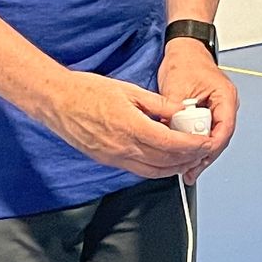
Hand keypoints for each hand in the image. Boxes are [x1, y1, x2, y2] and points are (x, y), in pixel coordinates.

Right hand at [46, 68, 213, 179]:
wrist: (57, 101)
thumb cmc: (87, 91)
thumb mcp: (128, 90)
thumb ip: (157, 105)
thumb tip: (179, 112)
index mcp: (131, 127)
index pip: (171, 144)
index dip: (192, 146)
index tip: (204, 143)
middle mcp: (124, 147)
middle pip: (165, 162)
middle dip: (188, 158)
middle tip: (201, 151)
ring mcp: (114, 157)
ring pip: (153, 172)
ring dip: (173, 168)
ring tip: (187, 159)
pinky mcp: (107, 160)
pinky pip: (138, 171)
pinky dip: (156, 169)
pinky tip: (163, 161)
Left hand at [158, 39, 238, 183]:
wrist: (184, 48)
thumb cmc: (185, 61)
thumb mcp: (177, 87)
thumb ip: (174, 113)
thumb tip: (167, 134)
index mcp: (225, 97)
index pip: (224, 129)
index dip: (210, 148)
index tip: (198, 160)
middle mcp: (226, 105)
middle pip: (220, 138)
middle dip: (204, 156)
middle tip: (190, 171)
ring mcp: (218, 109)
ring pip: (212, 138)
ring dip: (199, 153)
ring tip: (187, 170)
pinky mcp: (208, 112)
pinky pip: (204, 132)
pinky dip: (195, 143)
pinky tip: (185, 155)